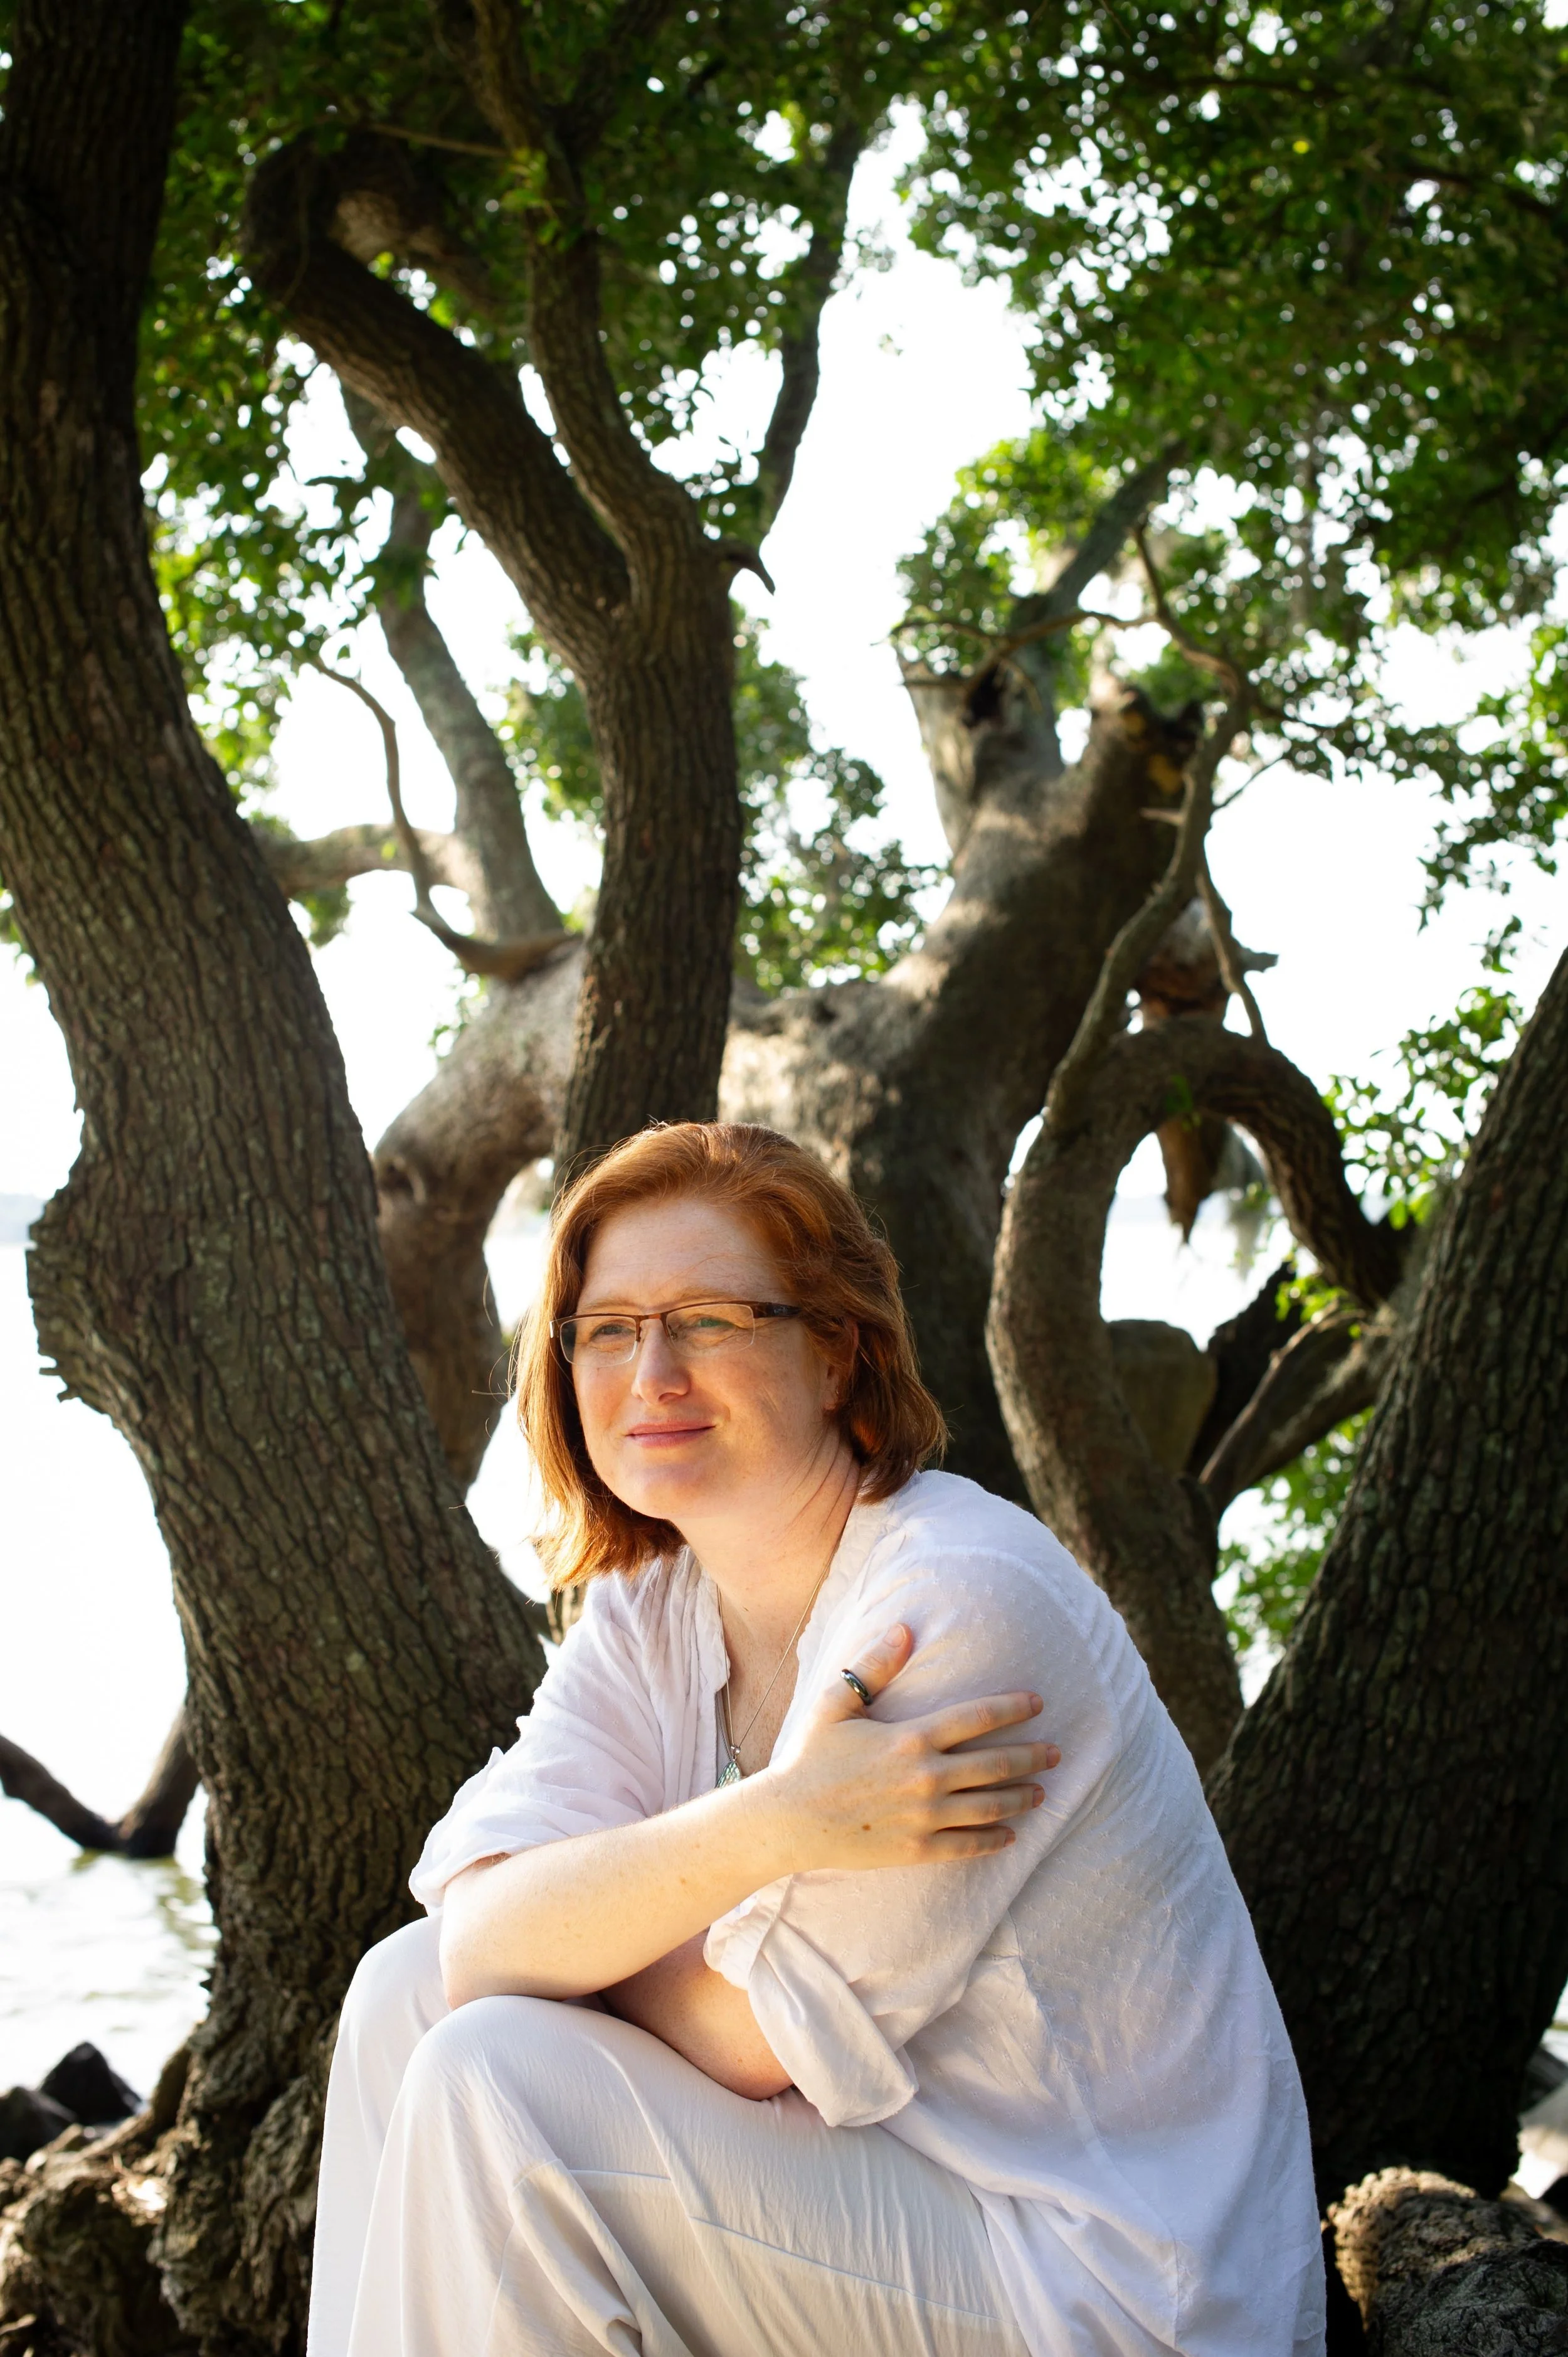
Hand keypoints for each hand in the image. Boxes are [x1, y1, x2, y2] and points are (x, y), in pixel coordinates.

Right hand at [755, 1624, 1060, 1872]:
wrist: (789, 1820)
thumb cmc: (811, 1757)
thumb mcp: (836, 1704)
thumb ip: (875, 1668)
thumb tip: (904, 1629)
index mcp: (910, 1737)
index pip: (977, 1717)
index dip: (1013, 1708)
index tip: (1038, 1703)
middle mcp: (925, 1777)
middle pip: (995, 1764)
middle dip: (1032, 1757)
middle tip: (1056, 1753)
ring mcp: (923, 1817)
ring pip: (989, 1807)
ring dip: (1021, 1798)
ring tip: (1041, 1792)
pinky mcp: (916, 1849)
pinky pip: (967, 1846)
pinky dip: (994, 1840)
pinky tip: (1011, 1834)